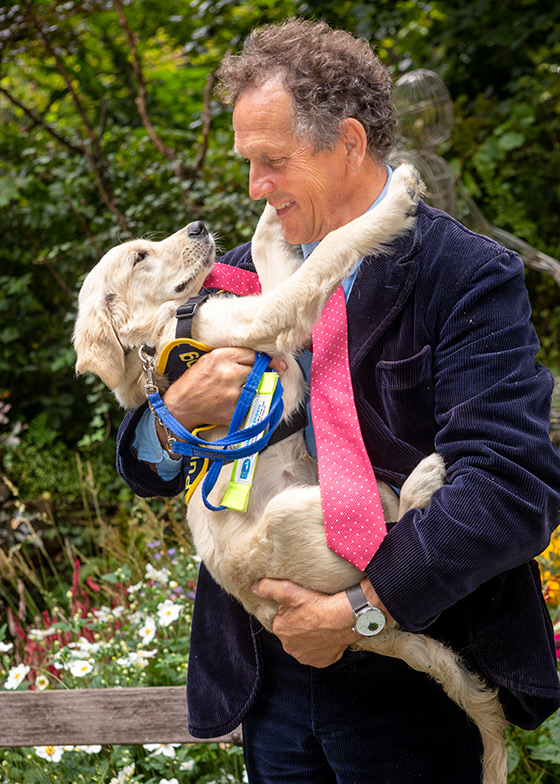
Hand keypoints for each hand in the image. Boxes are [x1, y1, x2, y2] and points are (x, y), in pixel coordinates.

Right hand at [156, 348, 286, 446]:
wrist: (181, 406)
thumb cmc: (195, 381)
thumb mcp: (209, 360)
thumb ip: (232, 356)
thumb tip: (258, 358)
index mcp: (222, 357)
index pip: (254, 355)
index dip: (269, 360)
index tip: (280, 364)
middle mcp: (229, 373)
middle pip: (258, 371)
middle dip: (263, 375)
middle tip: (266, 378)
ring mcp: (233, 393)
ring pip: (257, 388)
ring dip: (257, 390)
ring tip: (246, 391)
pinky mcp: (234, 409)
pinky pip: (252, 405)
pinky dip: (251, 404)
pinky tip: (240, 403)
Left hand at [252, 578, 356, 666]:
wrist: (343, 618)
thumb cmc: (316, 602)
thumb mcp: (288, 589)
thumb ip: (267, 588)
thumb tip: (253, 587)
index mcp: (280, 630)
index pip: (282, 620)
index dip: (292, 612)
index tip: (302, 605)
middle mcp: (290, 648)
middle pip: (293, 634)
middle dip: (300, 626)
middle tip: (312, 614)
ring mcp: (306, 657)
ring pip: (305, 645)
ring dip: (310, 637)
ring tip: (321, 624)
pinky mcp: (322, 662)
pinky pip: (320, 654)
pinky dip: (323, 646)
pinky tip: (327, 635)